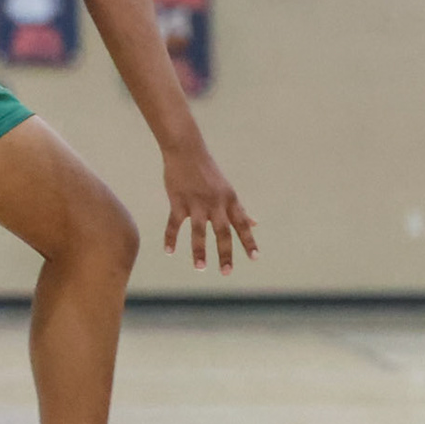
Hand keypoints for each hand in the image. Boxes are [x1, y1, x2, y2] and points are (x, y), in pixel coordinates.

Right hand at [162, 150, 258, 272]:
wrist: (187, 152)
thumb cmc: (209, 173)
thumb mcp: (228, 190)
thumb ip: (239, 210)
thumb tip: (255, 224)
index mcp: (230, 200)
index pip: (242, 224)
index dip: (249, 241)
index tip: (255, 258)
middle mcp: (215, 203)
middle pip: (223, 231)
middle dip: (225, 253)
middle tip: (227, 272)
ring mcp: (196, 203)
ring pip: (198, 231)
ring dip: (199, 250)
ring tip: (201, 268)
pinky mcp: (178, 201)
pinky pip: (174, 223)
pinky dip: (170, 237)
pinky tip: (169, 251)